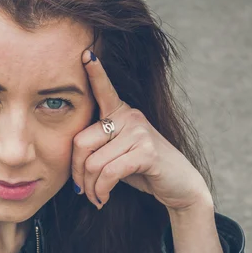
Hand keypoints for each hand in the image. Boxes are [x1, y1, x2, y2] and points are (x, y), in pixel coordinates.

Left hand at [71, 50, 211, 211]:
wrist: (178, 186)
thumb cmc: (141, 170)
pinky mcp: (147, 152)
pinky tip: (104, 199)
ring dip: (90, 188)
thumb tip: (73, 164)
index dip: (95, 73)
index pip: (104, 90)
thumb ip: (98, 149)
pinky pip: (109, 173)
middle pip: (80, 142)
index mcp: (121, 113)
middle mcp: (130, 117)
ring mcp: (139, 132)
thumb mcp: (117, 154)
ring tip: (96, 198)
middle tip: (82, 191)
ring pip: (93, 163)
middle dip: (77, 173)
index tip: (85, 53)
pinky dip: (102, 191)